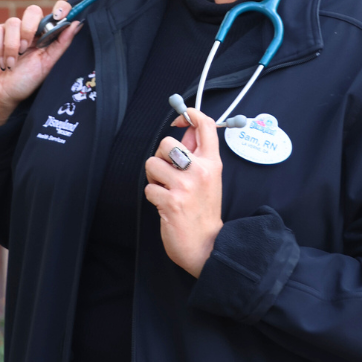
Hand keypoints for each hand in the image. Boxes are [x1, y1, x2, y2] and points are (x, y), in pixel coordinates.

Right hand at [0, 2, 79, 132]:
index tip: (59, 15)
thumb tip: (77, 24)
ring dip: (12, 46)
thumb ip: (61, 44)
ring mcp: (7, 31)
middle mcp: (26, 30)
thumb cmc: (24, 83)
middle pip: (32, 11)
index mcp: (43, 37)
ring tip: (11, 64)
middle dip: (30, 29)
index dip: (60, 8)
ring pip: (13, 22)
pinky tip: (0, 62)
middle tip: (26, 49)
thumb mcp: (46, 64)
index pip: (54, 14)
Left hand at [144, 108, 222, 276]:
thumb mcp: (209, 179)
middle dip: (160, 157)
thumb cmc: (204, 211)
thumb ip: (198, 154)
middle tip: (168, 174)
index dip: (189, 116)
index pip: (206, 126)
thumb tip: (187, 130)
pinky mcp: (171, 202)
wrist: (207, 245)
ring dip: (154, 178)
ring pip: (152, 163)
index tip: (179, 120)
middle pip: (167, 142)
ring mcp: (185, 186)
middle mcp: (200, 171)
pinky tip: (165, 206)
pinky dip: (153, 196)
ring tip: (166, 190)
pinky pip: (148, 188)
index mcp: (212, 163)